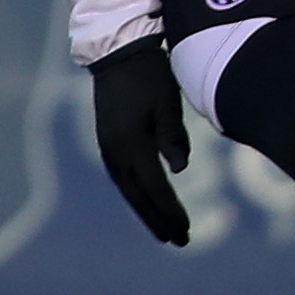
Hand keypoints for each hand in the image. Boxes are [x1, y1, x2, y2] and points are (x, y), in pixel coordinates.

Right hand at [89, 39, 196, 245]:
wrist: (117, 53)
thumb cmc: (149, 75)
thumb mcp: (167, 103)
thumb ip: (173, 137)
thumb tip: (179, 171)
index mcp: (131, 144)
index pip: (155, 188)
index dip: (171, 211)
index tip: (186, 231)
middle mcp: (115, 152)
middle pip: (139, 196)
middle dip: (159, 220)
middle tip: (178, 241)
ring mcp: (108, 148)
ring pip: (128, 190)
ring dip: (146, 211)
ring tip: (164, 230)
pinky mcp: (107, 142)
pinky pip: (123, 178)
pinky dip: (136, 195)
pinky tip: (146, 201)